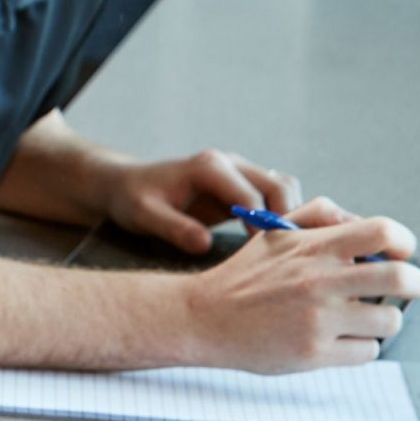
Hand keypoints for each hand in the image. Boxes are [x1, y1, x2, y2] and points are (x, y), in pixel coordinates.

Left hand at [102, 149, 300, 254]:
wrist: (128, 186)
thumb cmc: (133, 199)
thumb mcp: (144, 215)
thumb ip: (173, 228)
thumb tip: (204, 244)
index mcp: (209, 166)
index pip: (252, 196)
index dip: (264, 226)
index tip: (266, 256)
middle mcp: (230, 163)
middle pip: (279, 187)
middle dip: (288, 220)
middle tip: (285, 256)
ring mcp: (239, 173)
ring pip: (284, 189)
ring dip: (291, 217)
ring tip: (282, 251)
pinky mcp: (242, 187)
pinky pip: (276, 197)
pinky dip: (284, 216)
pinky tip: (275, 244)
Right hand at [181, 195, 419, 370]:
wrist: (203, 317)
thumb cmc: (242, 278)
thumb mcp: (274, 234)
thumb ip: (317, 216)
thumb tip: (358, 220)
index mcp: (313, 248)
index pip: (383, 232)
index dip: (404, 243)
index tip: (400, 254)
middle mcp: (319, 281)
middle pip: (403, 279)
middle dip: (416, 284)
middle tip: (410, 288)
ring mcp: (318, 319)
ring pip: (389, 321)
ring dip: (381, 320)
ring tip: (360, 318)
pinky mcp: (314, 353)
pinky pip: (367, 351)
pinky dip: (359, 346)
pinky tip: (337, 339)